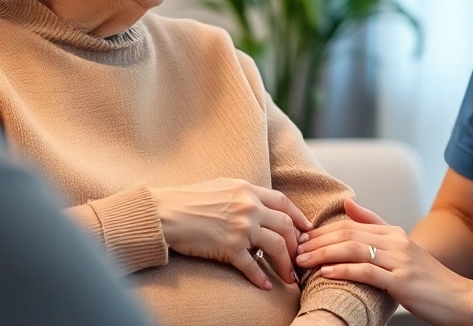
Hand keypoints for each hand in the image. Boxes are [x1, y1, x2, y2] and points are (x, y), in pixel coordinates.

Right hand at [151, 178, 313, 289]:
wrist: (165, 213)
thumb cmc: (188, 200)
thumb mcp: (221, 186)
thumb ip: (242, 195)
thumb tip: (258, 206)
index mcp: (247, 190)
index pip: (283, 202)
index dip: (298, 217)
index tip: (307, 230)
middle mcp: (248, 207)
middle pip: (285, 226)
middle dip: (296, 244)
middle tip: (299, 258)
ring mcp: (240, 227)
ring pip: (276, 246)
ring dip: (285, 264)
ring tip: (288, 277)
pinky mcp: (229, 247)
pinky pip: (252, 266)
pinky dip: (261, 278)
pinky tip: (266, 286)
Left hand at [296, 199, 472, 325]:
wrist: (460, 299)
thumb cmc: (428, 281)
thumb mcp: (403, 251)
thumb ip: (376, 227)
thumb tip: (348, 205)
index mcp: (394, 232)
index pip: (350, 224)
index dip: (323, 230)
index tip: (302, 239)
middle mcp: (397, 240)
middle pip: (348, 233)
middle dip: (317, 241)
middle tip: (295, 249)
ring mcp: (400, 260)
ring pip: (353, 248)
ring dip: (323, 254)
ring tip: (303, 262)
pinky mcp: (401, 280)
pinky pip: (366, 271)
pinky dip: (343, 270)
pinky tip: (326, 273)